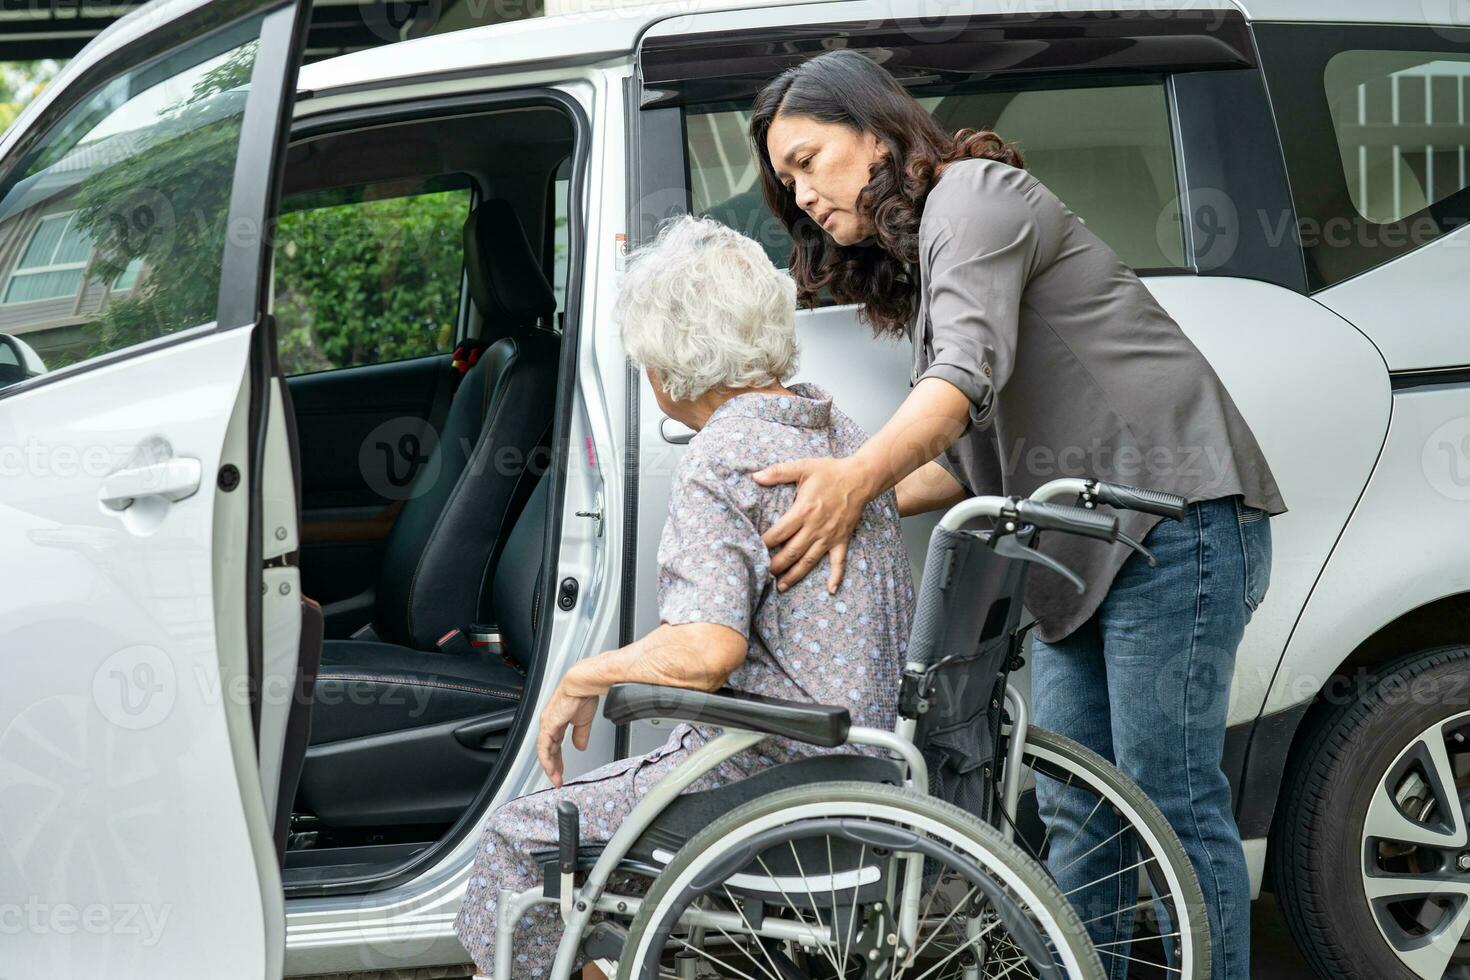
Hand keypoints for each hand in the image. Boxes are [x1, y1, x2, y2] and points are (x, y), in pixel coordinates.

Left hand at [537, 683, 598, 786]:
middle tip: (558, 779)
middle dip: (553, 767)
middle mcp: (549, 724)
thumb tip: (580, 747)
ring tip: (556, 779)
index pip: (554, 745)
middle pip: (548, 750)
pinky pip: (544, 747)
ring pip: (544, 751)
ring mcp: (547, 725)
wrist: (582, 685)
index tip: (562, 771)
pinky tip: (551, 769)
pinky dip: (547, 760)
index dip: (558, 760)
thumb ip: (580, 735)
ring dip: (550, 767)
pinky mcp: (549, 725)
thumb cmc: (583, 696)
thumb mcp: (583, 721)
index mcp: (557, 722)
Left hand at [752, 456, 872, 592]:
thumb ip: (779, 471)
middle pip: (791, 552)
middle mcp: (815, 527)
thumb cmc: (831, 471)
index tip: (752, 550)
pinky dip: (836, 576)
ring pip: (809, 561)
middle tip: (761, 574)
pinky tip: (831, 590)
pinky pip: (839, 561)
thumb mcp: (803, 467)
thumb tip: (755, 476)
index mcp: (803, 510)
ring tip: (781, 587)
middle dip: (775, 565)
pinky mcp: (842, 539)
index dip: (764, 543)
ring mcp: (829, 536)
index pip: (779, 533)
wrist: (860, 478)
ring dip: (794, 575)